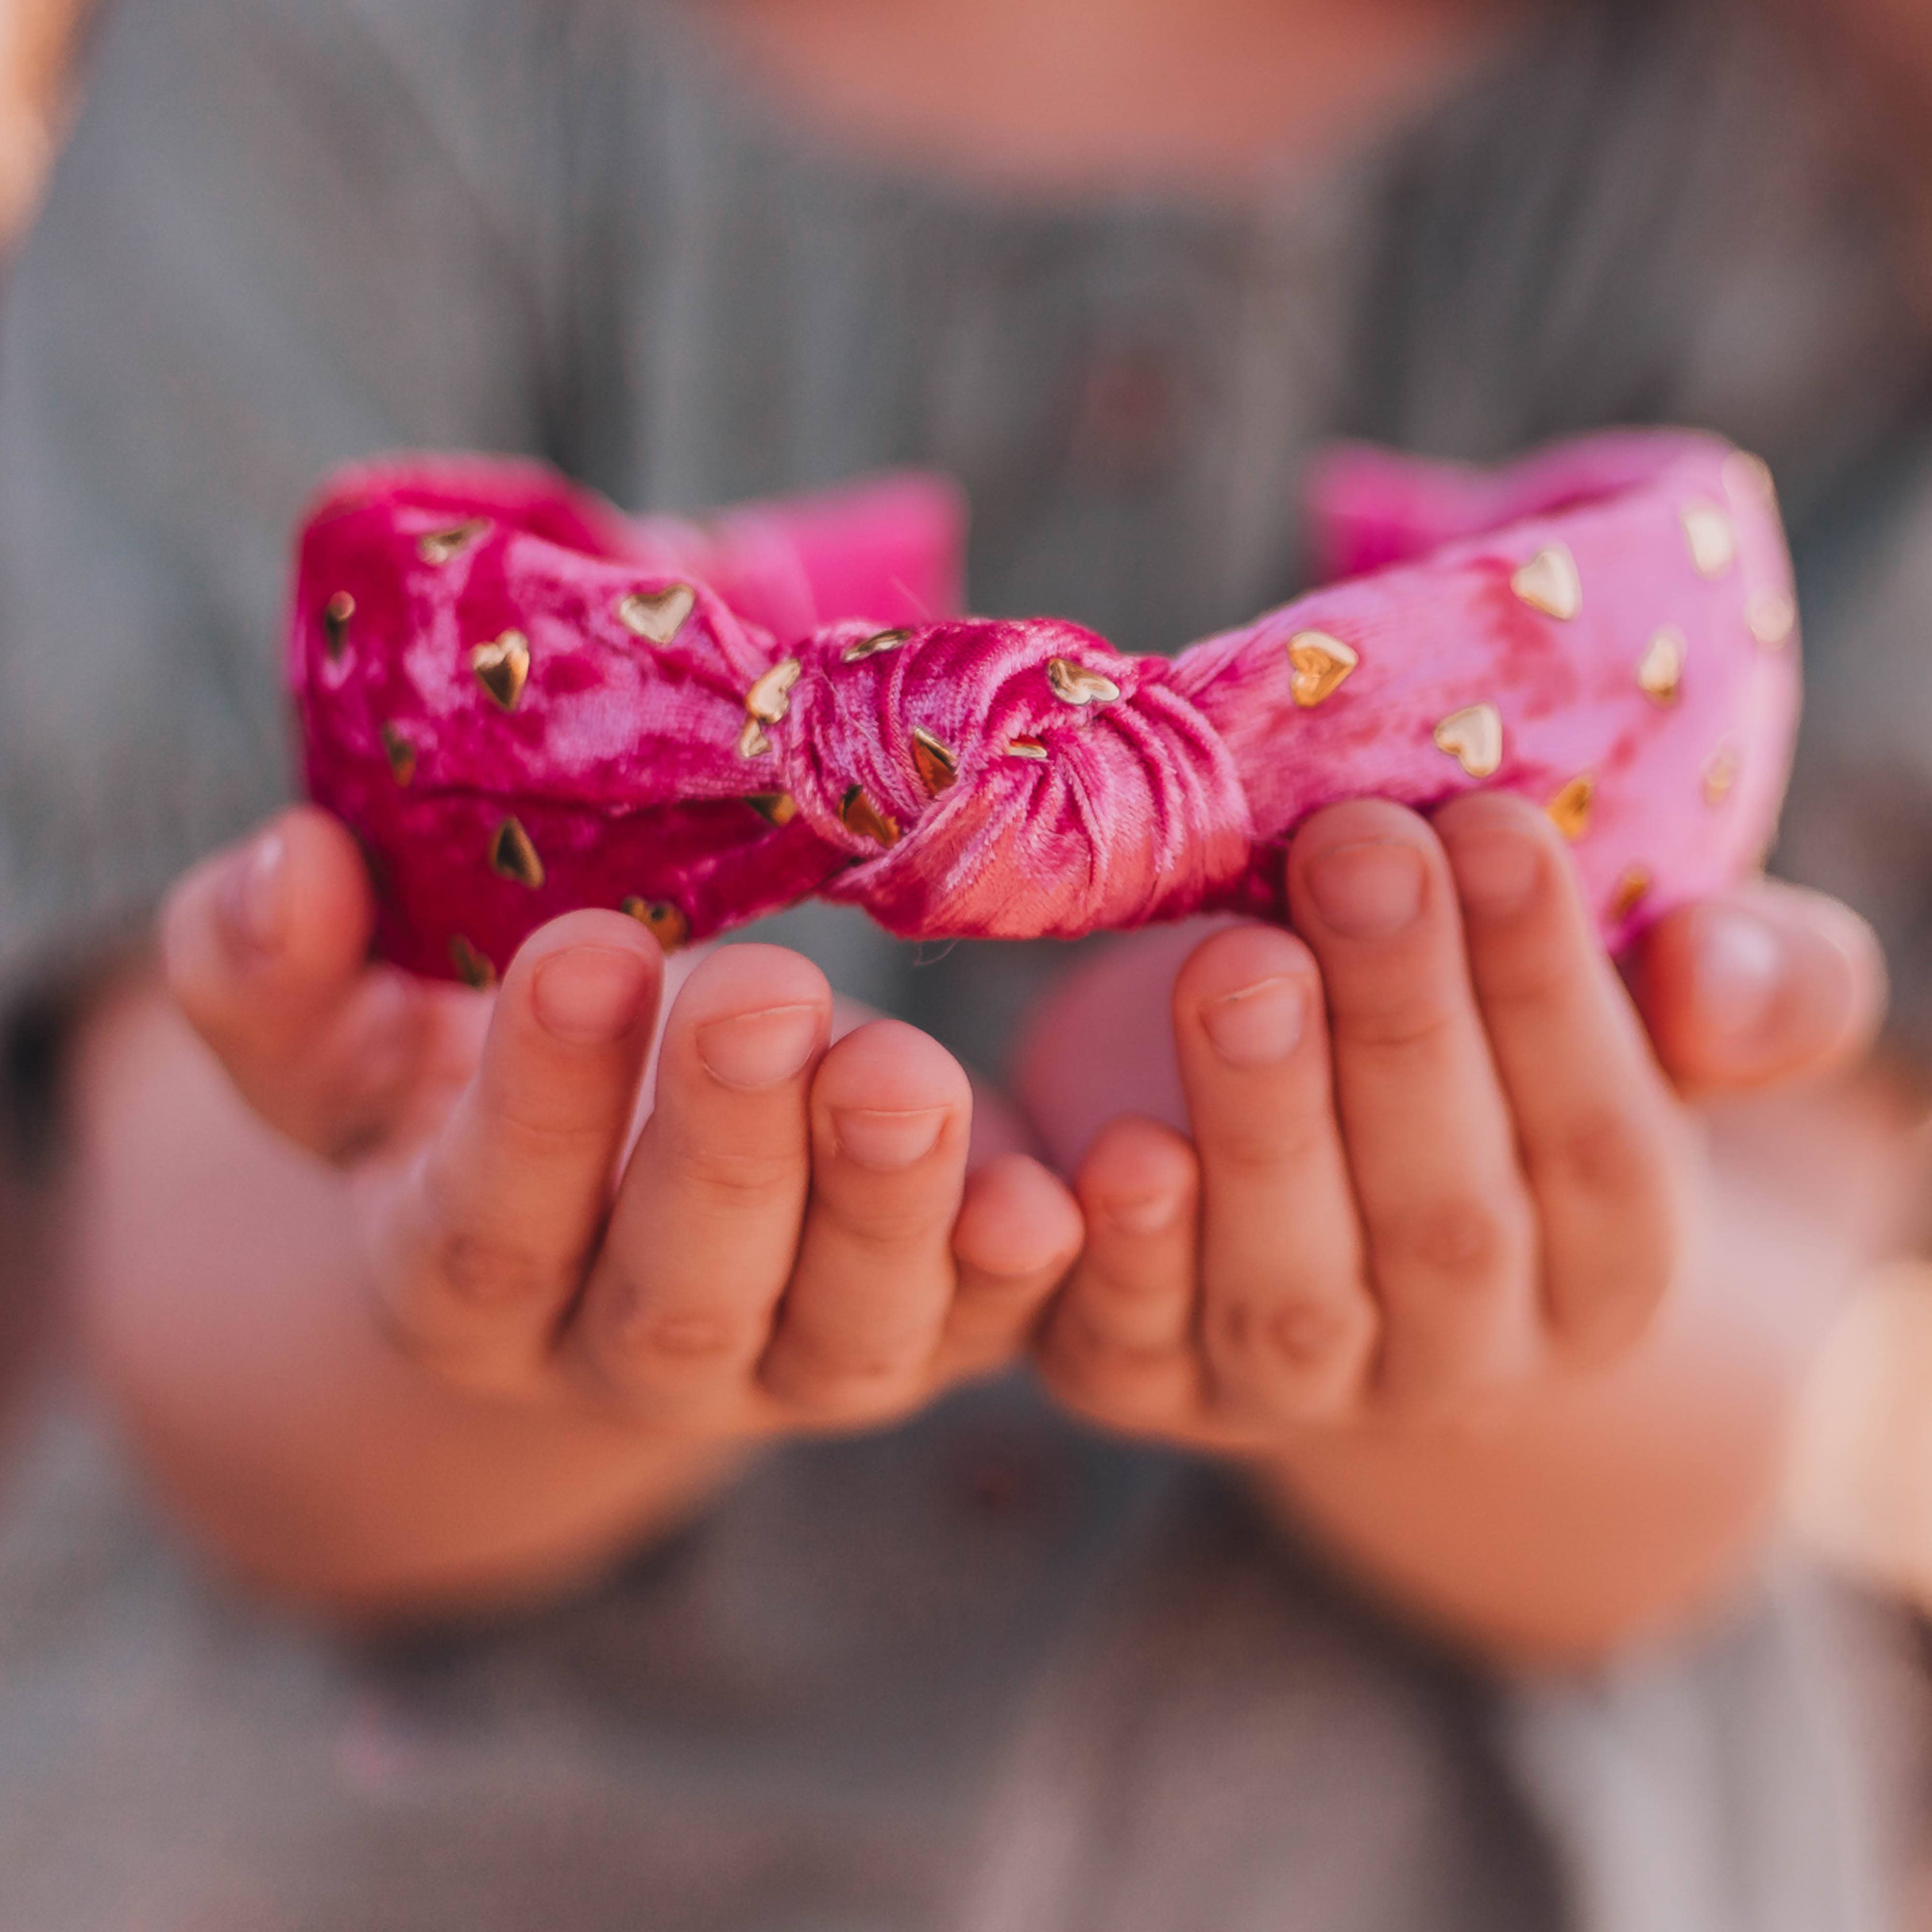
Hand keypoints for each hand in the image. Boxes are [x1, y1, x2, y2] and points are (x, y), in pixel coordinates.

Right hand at [162, 807, 1080, 1441]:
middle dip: (721, 1148)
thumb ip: (276, 970)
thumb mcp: (349, 1024)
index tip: (576, 957)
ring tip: (904, 1077)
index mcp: (467, 1283)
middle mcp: (631, 1351)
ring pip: (841, 1330)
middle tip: (763, 998)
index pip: (484, 1229)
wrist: (616, 1154)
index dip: (528, 1111)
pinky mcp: (928, 1330)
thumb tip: (284, 868)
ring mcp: (793, 1359)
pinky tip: (1051, 1194)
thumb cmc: (472, 1065)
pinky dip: (1014, 1273)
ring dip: (882, 1206)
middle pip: (675, 1290)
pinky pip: (980, 1332)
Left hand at [1021, 794, 1883, 1446]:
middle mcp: (1459, 1354)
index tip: (1494, 824)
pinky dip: (1121, 1258)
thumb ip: (1748, 988)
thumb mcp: (1632, 1008)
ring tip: (1235, 962)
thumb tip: (1715, 968)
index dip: (1549, 990)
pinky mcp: (1142, 1378)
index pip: (1600, 1149)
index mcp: (1603, 1271)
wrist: (1310, 1146)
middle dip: (1403, 1026)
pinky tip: (1108, 1153)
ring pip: (1291, 1293)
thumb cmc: (1490, 1046)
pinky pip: (1130, 1343)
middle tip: (1356, 851)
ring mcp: (1295, 1386)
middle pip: (1446, 1219)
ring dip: (1265, 1124)